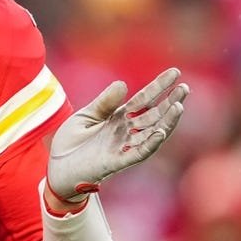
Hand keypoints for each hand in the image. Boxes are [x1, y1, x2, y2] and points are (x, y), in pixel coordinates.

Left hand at [46, 67, 189, 205]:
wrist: (56, 167)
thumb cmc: (72, 143)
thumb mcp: (86, 116)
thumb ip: (104, 103)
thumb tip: (123, 84)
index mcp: (118, 118)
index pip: (143, 100)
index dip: (159, 86)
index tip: (175, 73)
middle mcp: (125, 132)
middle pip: (153, 115)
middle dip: (170, 102)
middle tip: (185, 88)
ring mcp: (123, 147)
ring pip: (152, 133)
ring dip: (166, 121)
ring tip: (179, 106)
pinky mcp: (116, 162)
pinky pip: (138, 153)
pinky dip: (150, 143)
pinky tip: (161, 132)